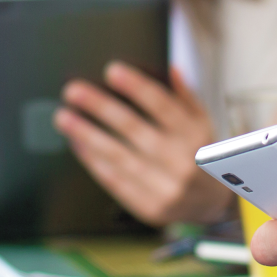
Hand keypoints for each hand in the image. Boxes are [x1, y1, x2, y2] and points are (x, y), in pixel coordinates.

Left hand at [56, 63, 227, 225]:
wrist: (212, 205)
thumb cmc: (201, 155)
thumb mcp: (203, 122)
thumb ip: (186, 96)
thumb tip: (170, 69)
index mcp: (195, 135)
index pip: (163, 105)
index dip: (136, 86)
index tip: (112, 71)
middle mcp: (181, 161)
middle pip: (134, 129)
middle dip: (100, 107)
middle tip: (73, 91)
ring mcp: (165, 187)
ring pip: (118, 157)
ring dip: (87, 135)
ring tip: (64, 117)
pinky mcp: (149, 207)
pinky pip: (115, 181)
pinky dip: (93, 161)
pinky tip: (78, 144)